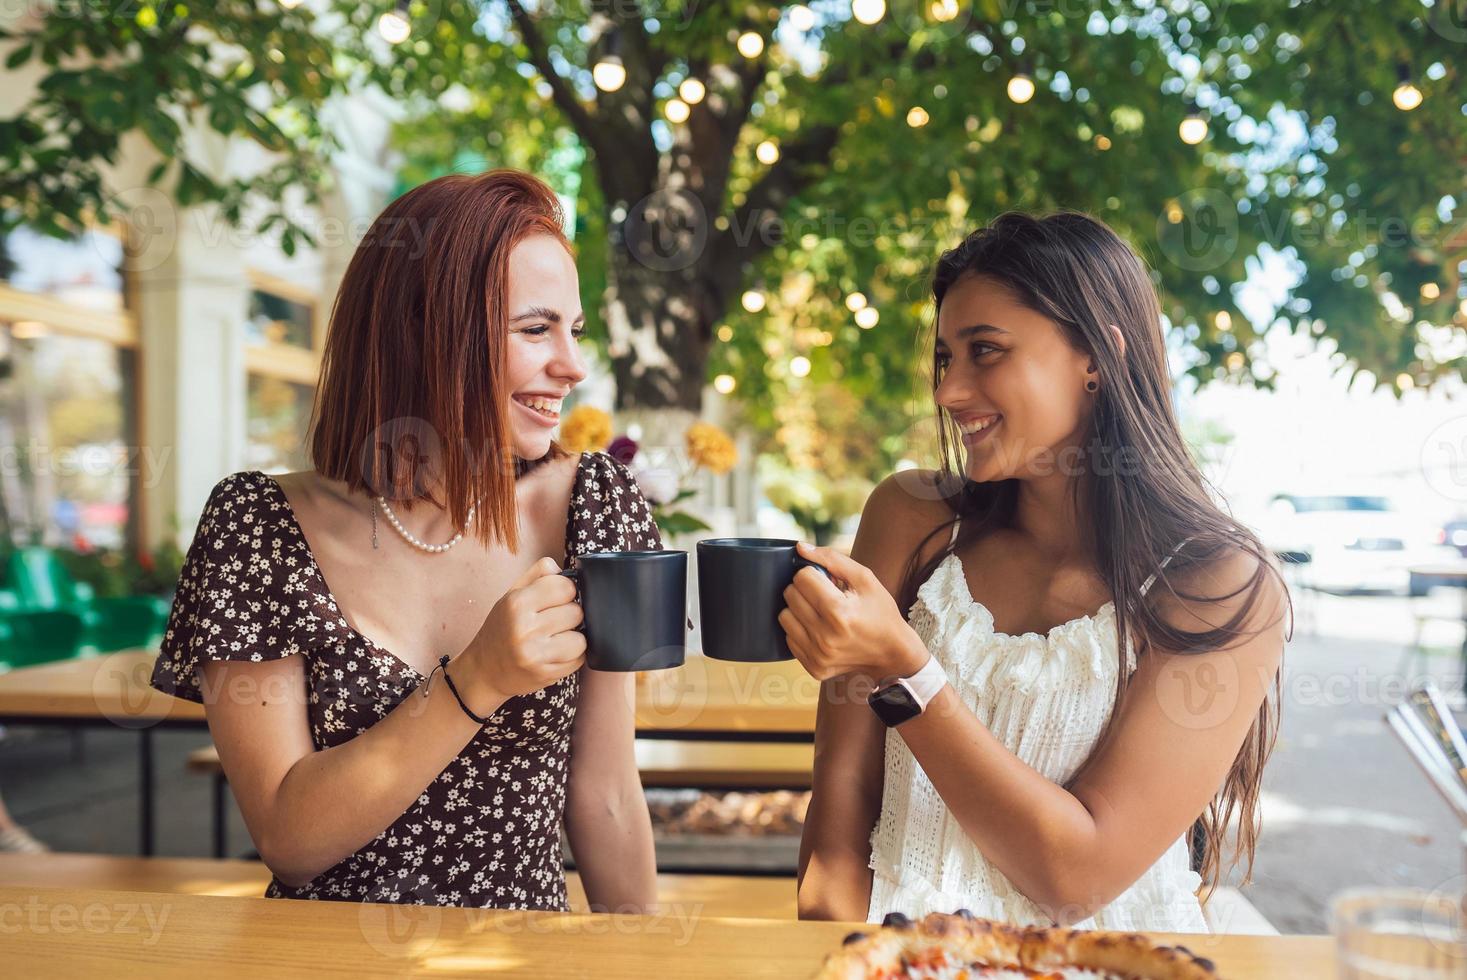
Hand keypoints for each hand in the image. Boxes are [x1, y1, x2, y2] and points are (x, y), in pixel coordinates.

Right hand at [462, 557, 585, 701]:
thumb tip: (564, 570)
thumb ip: (537, 575)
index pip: (565, 586)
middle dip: (569, 615)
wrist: (484, 671)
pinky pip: (579, 660)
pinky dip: (572, 657)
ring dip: (573, 639)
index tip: (557, 599)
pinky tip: (554, 655)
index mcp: (517, 603)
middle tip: (552, 622)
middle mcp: (525, 629)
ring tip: (555, 639)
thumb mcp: (511, 596)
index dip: (566, 591)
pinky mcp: (545, 674)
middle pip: (576, 612)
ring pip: (581, 639)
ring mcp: (535, 654)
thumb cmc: (501, 629)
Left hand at [778, 542, 929, 681]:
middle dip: (805, 589)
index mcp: (839, 611)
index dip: (813, 573)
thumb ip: (832, 559)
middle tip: (824, 595)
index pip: (802, 577)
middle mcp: (825, 636)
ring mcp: (818, 655)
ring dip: (799, 609)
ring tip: (820, 612)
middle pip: (790, 595)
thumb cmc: (880, 612)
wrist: (892, 653)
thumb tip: (800, 548)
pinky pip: (789, 638)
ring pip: (784, 616)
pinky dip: (801, 630)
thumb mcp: (865, 579)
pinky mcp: (814, 667)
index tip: (827, 580)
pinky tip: (820, 629)